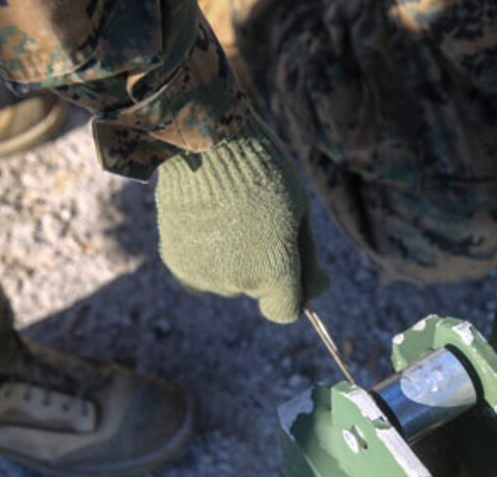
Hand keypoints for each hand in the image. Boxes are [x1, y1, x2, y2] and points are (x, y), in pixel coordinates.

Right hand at [154, 114, 328, 322]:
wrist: (205, 145)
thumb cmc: (263, 172)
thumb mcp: (300, 211)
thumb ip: (308, 258)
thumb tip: (319, 291)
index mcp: (275, 272)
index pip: (285, 311)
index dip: (292, 291)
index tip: (291, 265)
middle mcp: (238, 284)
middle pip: (257, 290)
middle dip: (263, 265)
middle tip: (258, 220)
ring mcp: (204, 275)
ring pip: (228, 281)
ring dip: (233, 259)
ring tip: (230, 215)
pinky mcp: (177, 264)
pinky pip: (200, 271)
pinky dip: (207, 255)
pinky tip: (208, 222)